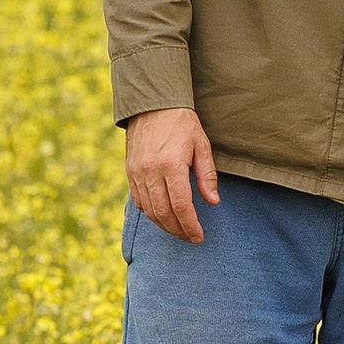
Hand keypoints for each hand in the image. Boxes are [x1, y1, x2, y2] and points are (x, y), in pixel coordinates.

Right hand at [127, 104, 219, 242]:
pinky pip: (139, 201)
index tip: (198, 236)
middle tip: (190, 237)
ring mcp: (137, 172)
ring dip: (164, 225)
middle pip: (163, 213)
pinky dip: (151, 213)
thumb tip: (213, 201)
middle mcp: (151, 171)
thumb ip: (207, 175)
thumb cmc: (182, 123)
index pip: (181, 205)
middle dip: (178, 230)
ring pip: (149, 210)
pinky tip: (163, 215)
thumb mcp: (202, 145)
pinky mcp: (130, 172)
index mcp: (171, 164)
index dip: (190, 225)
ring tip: (178, 230)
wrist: (153, 105)